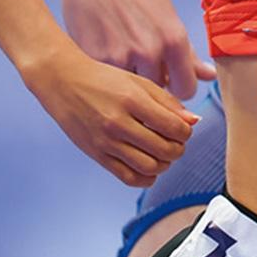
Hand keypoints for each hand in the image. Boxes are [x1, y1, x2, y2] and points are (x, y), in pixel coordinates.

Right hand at [24, 46, 199, 187]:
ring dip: (164, 164)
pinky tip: (148, 166)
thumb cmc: (102, 79)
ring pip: (149, 167)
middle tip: (176, 143)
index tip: (184, 130)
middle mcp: (118, 123)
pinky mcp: (96, 154)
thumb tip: (192, 121)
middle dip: (178, 149)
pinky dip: (145, 177)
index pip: (173, 127)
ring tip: (162, 154)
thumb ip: (167, 101)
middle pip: (164, 150)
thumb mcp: (138, 82)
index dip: (186, 132)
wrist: (63, 82)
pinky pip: (127, 177)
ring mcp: (106, 141)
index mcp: (132, 100)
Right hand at [30, 0, 216, 99]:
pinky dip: (110, 72)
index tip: (172, 79)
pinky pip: (110, 80)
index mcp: (173, 39)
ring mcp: (120, 57)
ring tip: (124, 52)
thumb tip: (208, 75)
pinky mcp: (94, 58)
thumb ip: (186, 51)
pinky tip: (108, 49)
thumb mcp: (167, 13)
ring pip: (133, 89)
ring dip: (131, 78)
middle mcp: (149, 51)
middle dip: (154, 80)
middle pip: (159, 92)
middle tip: (143, 60)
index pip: (187, 89)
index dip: (179, 86)